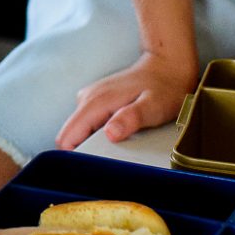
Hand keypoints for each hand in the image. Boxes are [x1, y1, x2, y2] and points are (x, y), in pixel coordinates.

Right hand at [56, 52, 196, 149]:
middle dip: (86, 153)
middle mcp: (87, 99)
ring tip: (122, 146)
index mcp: (95, 102)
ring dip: (94, 144)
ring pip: (79, 132)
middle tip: (115, 160)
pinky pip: (89, 125)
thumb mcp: (153, 106)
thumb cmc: (164, 87)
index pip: (66, 137)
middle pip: (71, 137)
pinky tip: (121, 134)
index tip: (94, 168)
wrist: (168, 66)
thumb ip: (130, 119)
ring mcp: (91, 98)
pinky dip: (100, 136)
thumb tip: (110, 134)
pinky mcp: (97, 101)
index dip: (75, 157)